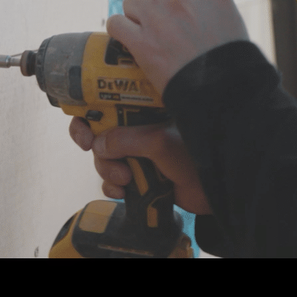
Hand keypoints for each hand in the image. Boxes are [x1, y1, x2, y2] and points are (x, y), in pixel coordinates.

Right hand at [69, 117, 212, 214]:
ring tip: (124, 179)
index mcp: (144, 110)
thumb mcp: (157, 143)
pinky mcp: (138, 175)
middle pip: (100, 130)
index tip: (83, 127)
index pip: (109, 101)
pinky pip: (112, 179)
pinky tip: (122, 192)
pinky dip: (112, 186)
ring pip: (103, 157)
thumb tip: (97, 145)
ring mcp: (137, 152)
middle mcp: (138, 128)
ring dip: (107, 169)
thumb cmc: (193, 158)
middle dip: (93, 143)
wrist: (213, 194)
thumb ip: (125, 139)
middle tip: (88, 147)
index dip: (90, 110)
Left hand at [106, 0, 248, 94]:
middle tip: (168, 27)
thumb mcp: (225, 8)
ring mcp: (159, 20)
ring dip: (138, 17)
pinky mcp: (142, 43)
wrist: (223, 89)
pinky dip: (120, 30)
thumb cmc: (226, 51)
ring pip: (132, 3)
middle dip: (156, 4)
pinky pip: (116, 23)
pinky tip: (131, 39)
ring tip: (153, 36)